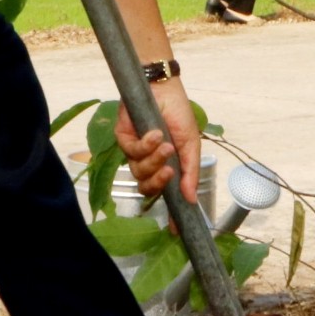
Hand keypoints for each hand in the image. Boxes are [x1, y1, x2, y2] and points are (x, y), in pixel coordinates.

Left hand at [114, 77, 201, 203]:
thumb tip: (191, 199)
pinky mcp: (123, 138)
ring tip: (164, 143)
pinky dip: (144, 145)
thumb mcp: (191, 144)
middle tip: (169, 170)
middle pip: (147, 187)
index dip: (171, 212)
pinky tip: (153, 133)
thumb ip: (190, 172)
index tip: (177, 228)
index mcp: (167, 165)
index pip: (166, 193)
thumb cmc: (178, 113)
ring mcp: (135, 151)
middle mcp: (150, 161)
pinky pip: (131, 152)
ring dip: (153, 159)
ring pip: (139, 171)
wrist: (163, 87)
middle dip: (158, 182)